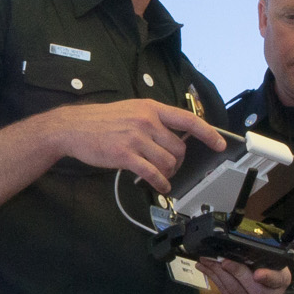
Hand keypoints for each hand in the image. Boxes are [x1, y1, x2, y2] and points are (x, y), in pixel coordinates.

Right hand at [40, 99, 224, 190]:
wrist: (74, 127)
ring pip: (168, 162)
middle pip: (179, 148)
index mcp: (151, 108)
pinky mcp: (126, 155)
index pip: (188, 120)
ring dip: (168, 173)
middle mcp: (147, 121)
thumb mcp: (131, 110)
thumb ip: (153, 120)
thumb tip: (175, 137)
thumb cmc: (102, 121)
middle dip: (178, 162)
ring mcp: (136, 138)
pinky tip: (160, 186)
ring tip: (160, 175)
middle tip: (169, 167)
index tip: (220, 143)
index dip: (208, 133)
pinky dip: (161, 183)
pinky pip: (153, 173)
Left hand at [198, 258, 291, 293]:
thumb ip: (258, 255)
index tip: (257, 274)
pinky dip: (214, 278)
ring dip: (218, 274)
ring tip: (207, 260)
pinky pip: (225, 293)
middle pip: (253, 289)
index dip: (267, 277)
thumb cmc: (264, 268)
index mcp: (281, 280)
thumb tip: (238, 244)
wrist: (259, 291)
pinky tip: (205, 268)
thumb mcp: (267, 259)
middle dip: (235, 272)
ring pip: (235, 290)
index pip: (276, 280)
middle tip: (222, 260)